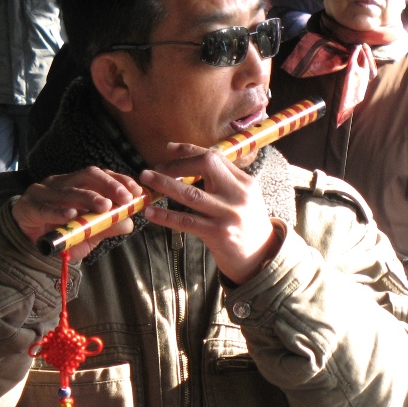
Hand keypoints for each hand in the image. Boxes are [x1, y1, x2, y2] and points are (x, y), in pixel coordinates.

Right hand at [12, 167, 144, 262]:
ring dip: (88, 197)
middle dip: (109, 185)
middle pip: (87, 175)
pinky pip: (45, 208)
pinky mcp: (28, 206)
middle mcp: (62, 183)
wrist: (27, 245)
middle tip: (124, 198)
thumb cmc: (62, 233)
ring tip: (104, 206)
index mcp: (78, 184)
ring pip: (68, 190)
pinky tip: (72, 215)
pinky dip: (59, 211)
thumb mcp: (89, 233)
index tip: (137, 192)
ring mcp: (43, 192)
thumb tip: (129, 222)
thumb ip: (107, 226)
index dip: (120, 180)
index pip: (102, 175)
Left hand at [139, 143, 279, 284]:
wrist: (261, 257)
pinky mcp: (219, 234)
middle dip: (177, 164)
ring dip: (165, 184)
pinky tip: (150, 212)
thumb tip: (193, 163)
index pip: (215, 156)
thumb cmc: (246, 225)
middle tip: (155, 168)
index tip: (169, 148)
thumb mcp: (243, 198)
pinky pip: (186, 221)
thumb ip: (225, 181)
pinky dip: (166, 216)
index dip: (189, 150)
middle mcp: (238, 194)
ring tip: (146, 178)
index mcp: (244, 181)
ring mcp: (229, 214)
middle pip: (206, 165)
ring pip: (191, 193)